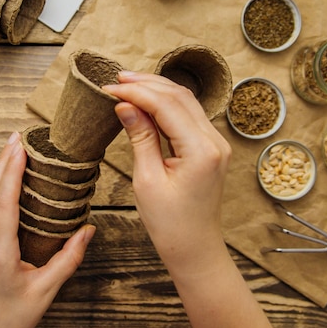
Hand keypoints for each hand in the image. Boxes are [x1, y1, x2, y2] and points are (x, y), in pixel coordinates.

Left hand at [0, 132, 95, 327]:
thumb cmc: (7, 320)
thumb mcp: (44, 292)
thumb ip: (67, 260)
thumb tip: (87, 232)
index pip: (3, 203)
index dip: (11, 172)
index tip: (21, 149)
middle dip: (3, 161)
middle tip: (17, 137)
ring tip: (13, 150)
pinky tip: (7, 180)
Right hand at [103, 72, 231, 272]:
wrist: (194, 247)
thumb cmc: (170, 223)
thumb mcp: (147, 180)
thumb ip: (140, 137)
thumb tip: (125, 106)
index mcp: (201, 151)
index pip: (167, 106)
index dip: (137, 93)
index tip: (110, 89)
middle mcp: (215, 141)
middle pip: (180, 96)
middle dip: (147, 84)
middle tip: (116, 79)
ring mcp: (216, 142)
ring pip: (186, 101)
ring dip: (156, 89)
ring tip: (127, 83)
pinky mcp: (210, 146)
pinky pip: (188, 115)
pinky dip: (166, 104)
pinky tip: (145, 101)